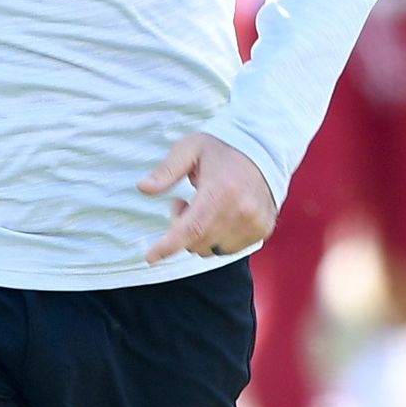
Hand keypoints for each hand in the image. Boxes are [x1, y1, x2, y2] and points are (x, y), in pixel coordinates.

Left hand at [138, 132, 276, 266]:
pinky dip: (218, 238)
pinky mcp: (262, 230)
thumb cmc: (221, 149)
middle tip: (183, 203)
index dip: (169, 246)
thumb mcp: (189, 149)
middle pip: (198, 242)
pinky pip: (230, 249)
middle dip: (182, 229)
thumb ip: (166, 170)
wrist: (262, 150)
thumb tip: (143, 187)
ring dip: (200, 236)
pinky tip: (221, 215)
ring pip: (212, 249)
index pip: (192, 228)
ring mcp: (254, 223)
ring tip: (205, 207)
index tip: (150, 256)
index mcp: (221, 191)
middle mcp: (241, 211)